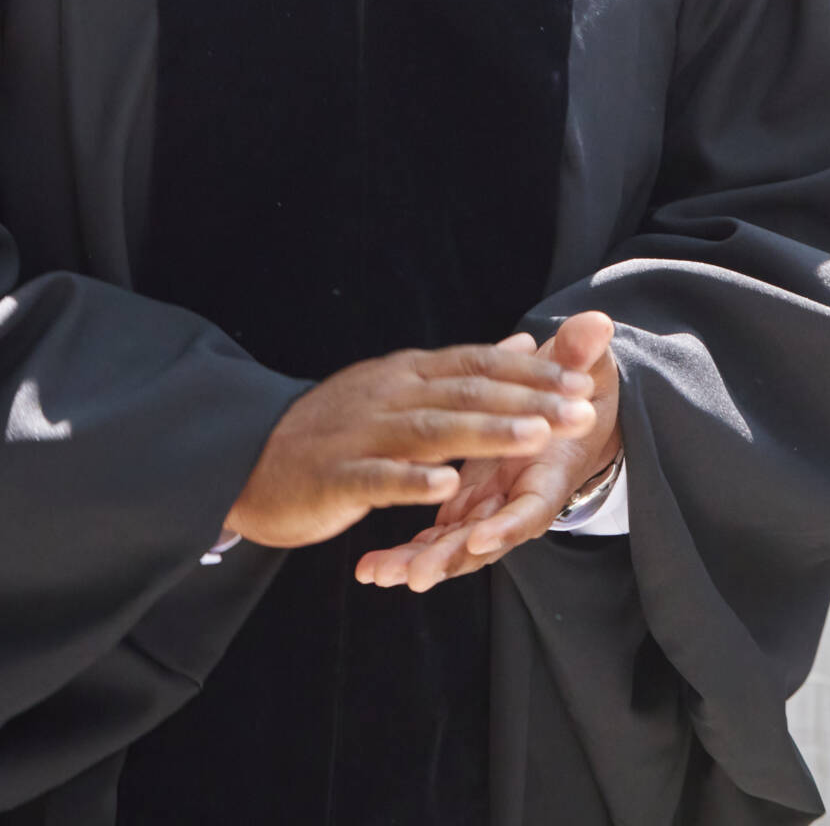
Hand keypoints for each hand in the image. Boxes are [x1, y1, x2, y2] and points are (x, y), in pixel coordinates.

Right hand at [228, 338, 596, 550]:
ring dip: (487, 433)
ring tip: (536, 436)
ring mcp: (360, 435)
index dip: (533, 369)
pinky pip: (378, 479)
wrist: (245, 458)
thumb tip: (522, 340)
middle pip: (467, 392)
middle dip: (530, 400)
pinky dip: (412, 482)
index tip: (583, 376)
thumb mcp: (401, 388)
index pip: (479, 362)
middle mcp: (389, 395)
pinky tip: (446, 488)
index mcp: (408, 373)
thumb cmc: (334, 429)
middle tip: (583, 408)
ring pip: (432, 431)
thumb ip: (462, 370)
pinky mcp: (334, 478)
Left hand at [354, 313, 621, 591]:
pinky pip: (435, 535)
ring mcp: (490, 508)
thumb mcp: (588, 371)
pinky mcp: (468, 507)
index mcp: (550, 476)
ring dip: (416, 560)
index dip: (510, 525)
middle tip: (416, 575)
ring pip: (452, 543)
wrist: (576, 413)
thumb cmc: (581, 394)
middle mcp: (518, 502)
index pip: (533, 509)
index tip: (480, 538)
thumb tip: (597, 324)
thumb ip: (585, 354)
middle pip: (485, 540)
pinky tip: (370, 567)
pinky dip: (406, 551)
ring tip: (377, 573)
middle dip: (450, 557)